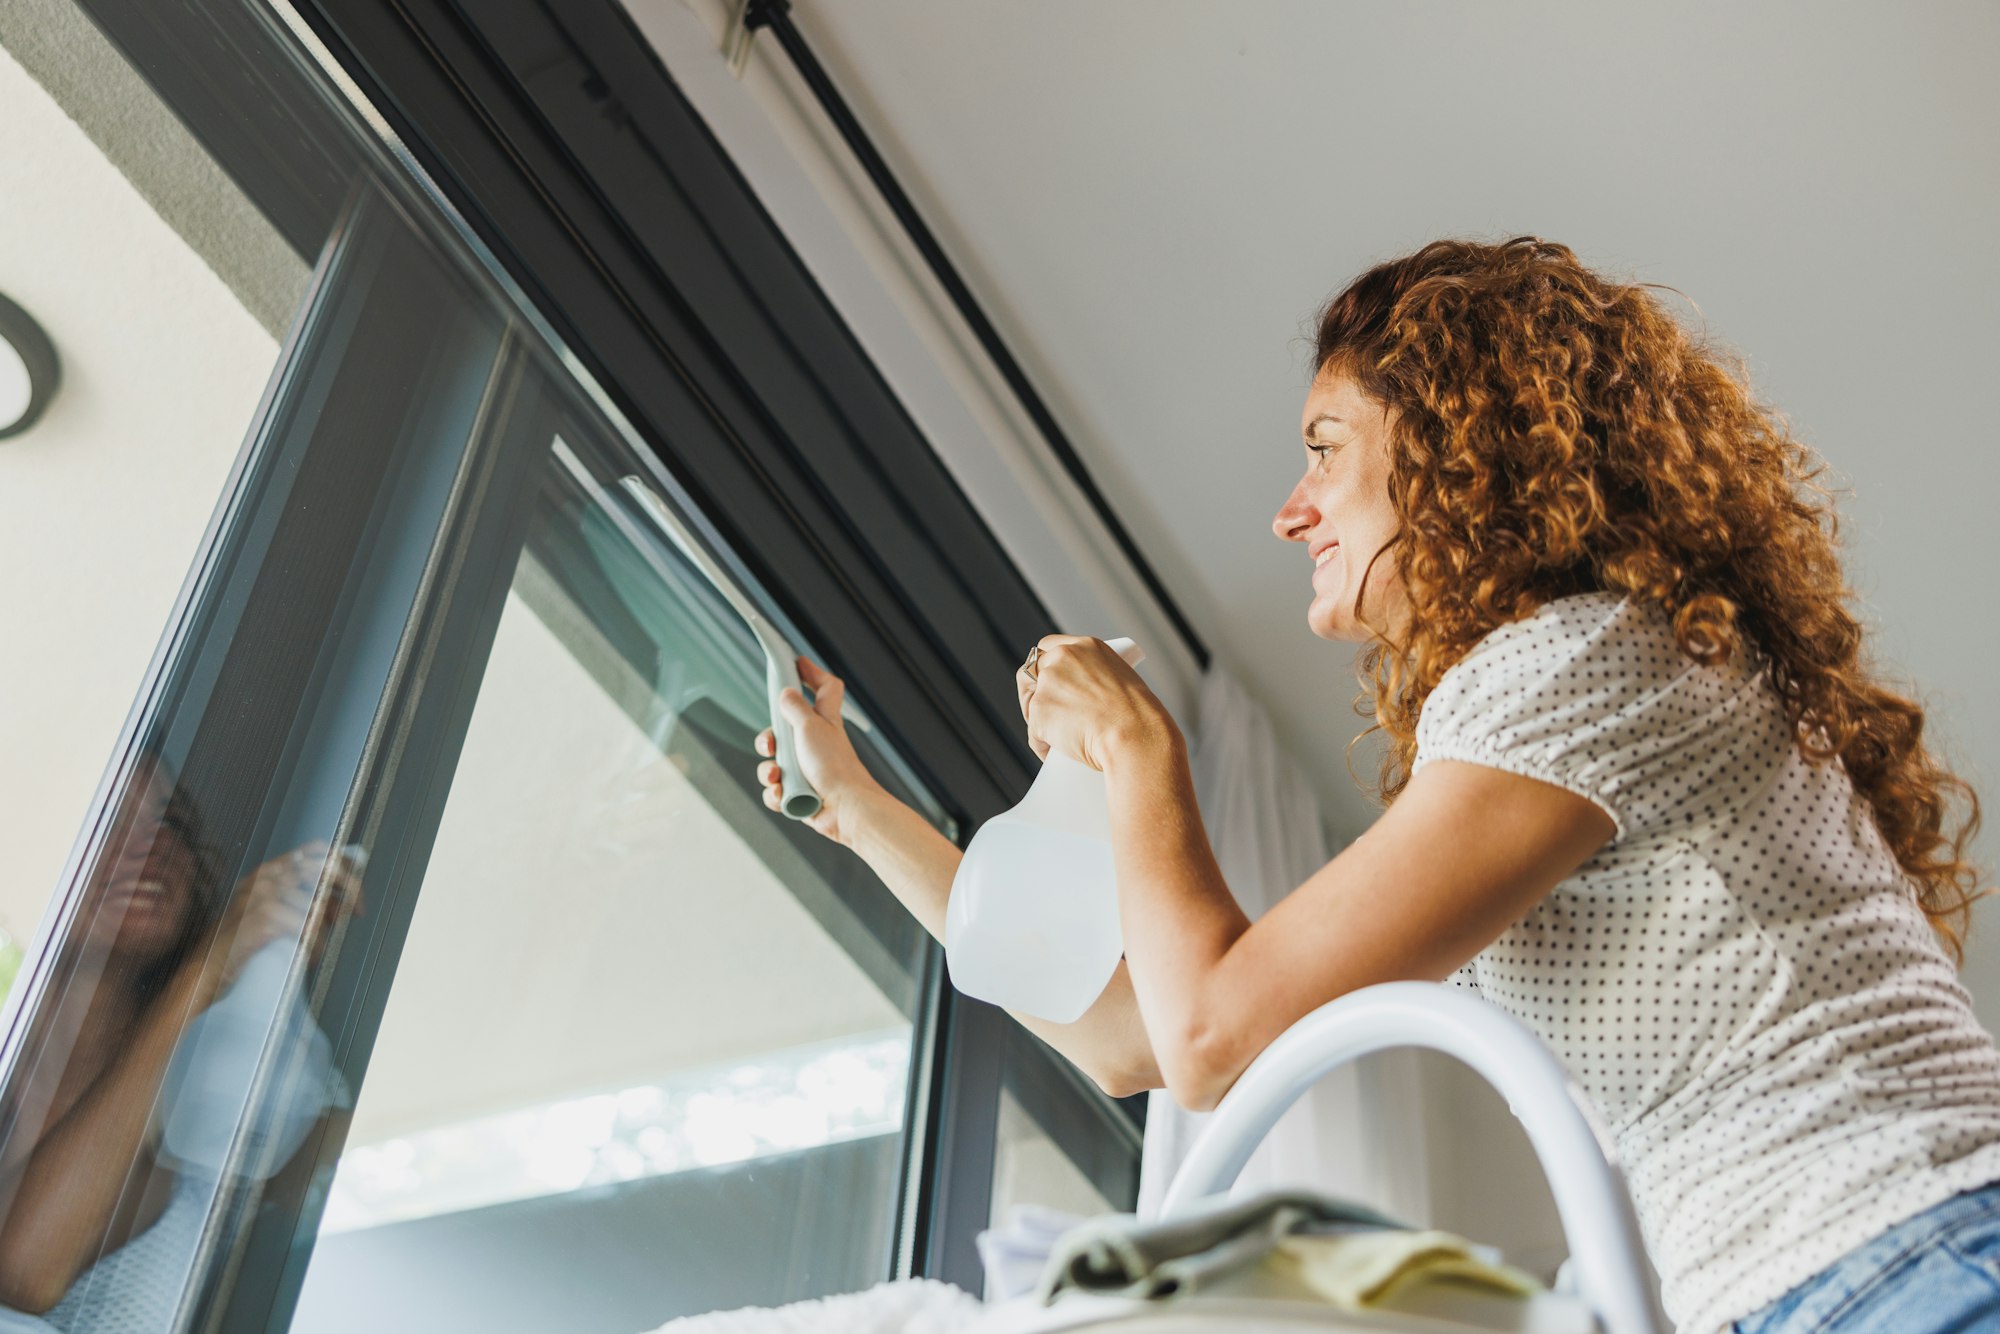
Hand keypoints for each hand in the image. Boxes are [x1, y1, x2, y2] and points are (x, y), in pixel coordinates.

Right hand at [201, 841, 364, 1002]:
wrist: (208, 968)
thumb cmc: (243, 942)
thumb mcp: (271, 910)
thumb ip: (300, 898)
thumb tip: (343, 901)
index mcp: (270, 871)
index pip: (316, 849)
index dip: (343, 862)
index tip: (355, 885)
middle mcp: (266, 877)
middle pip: (326, 870)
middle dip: (350, 890)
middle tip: (357, 911)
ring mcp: (262, 895)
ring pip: (318, 906)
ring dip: (326, 932)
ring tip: (317, 947)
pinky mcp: (262, 916)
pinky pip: (307, 928)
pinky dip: (315, 946)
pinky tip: (309, 957)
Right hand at [755, 656, 885, 845]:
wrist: (844, 809)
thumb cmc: (834, 767)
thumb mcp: (810, 727)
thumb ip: (795, 708)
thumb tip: (787, 693)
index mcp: (824, 721)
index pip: (825, 687)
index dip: (812, 673)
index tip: (797, 662)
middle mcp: (816, 743)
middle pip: (783, 730)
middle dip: (769, 739)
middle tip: (771, 744)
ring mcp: (808, 768)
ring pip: (774, 764)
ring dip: (769, 771)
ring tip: (778, 777)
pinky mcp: (800, 793)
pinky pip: (776, 790)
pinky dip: (776, 794)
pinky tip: (783, 796)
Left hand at [1017, 635, 1173, 770]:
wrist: (1136, 736)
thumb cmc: (1139, 718)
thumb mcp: (1122, 681)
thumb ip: (1096, 679)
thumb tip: (1085, 697)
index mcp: (1087, 647)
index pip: (1049, 647)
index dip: (1045, 666)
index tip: (1047, 681)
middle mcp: (1063, 657)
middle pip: (1030, 672)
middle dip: (1034, 693)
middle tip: (1047, 715)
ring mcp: (1049, 683)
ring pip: (1030, 704)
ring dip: (1040, 721)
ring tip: (1060, 738)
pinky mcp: (1040, 710)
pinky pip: (1034, 734)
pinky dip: (1044, 746)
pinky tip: (1061, 752)